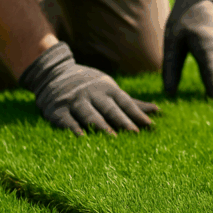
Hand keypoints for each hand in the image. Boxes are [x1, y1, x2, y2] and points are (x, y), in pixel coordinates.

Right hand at [19, 42, 158, 135]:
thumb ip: (132, 103)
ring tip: (113, 139)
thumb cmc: (90, 86)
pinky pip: (66, 120)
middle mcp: (92, 94)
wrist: (53, 73)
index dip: (137, 113)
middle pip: (109, 109)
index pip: (125, 102)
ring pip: (90, 114)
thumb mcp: (110, 90)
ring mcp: (74, 101)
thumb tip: (158, 111)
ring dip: (101, 126)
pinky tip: (82, 138)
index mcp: (107, 89)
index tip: (150, 125)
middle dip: (123, 121)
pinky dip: (73, 128)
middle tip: (136, 134)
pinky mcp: (57, 110)